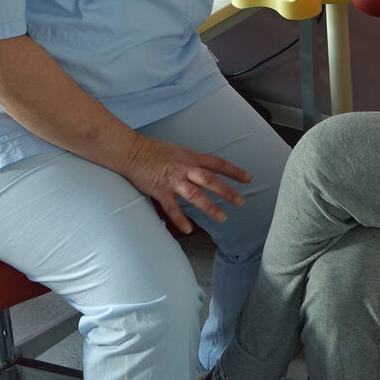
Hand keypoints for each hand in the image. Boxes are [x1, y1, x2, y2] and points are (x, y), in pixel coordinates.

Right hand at [121, 134, 251, 234]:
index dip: (233, 171)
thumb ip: (192, 162)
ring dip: (210, 207)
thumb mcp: (178, 152)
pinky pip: (172, 207)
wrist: (131, 151)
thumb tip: (204, 171)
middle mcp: (185, 168)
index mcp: (191, 157)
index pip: (217, 163)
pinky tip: (189, 229)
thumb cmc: (154, 150)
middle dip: (227, 191)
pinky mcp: (160, 190)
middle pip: (210, 180)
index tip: (248, 179)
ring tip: (222, 218)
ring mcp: (172, 180)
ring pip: (195, 194)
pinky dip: (180, 219)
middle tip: (240, 202)